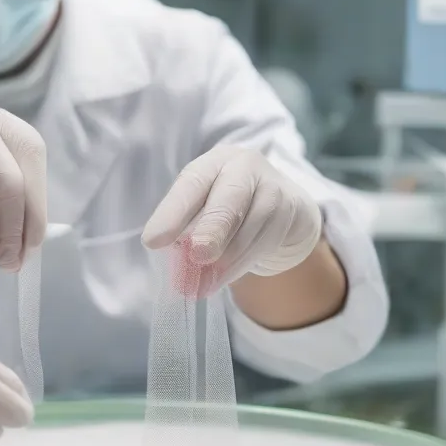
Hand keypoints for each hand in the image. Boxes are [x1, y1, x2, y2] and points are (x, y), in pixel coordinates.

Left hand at [142, 145, 321, 294]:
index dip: (172, 212)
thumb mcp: (203, 211)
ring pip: (252, 223)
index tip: (153, 241)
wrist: (281, 210)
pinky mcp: (293, 208)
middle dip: (212, 229)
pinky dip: (242, 264)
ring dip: (227, 259)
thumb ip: (187, 231)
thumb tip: (174, 266)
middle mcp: (243, 166)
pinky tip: (224, 278)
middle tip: (197, 255)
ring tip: (205, 283)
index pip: (191, 183)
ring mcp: (272, 184)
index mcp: (212, 163)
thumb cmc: (228, 209)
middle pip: (230, 197)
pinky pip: (267, 240)